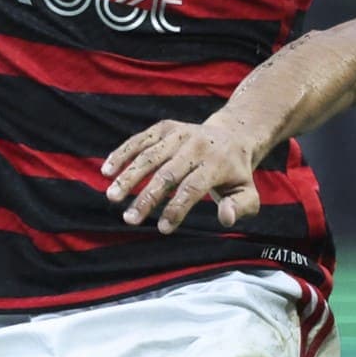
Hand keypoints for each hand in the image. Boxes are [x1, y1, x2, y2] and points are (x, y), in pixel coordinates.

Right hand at [102, 119, 261, 233]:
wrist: (233, 134)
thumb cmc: (236, 173)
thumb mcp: (248, 192)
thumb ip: (241, 207)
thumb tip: (225, 217)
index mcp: (216, 163)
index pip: (192, 187)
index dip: (176, 208)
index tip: (162, 229)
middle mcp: (196, 145)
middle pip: (167, 173)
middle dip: (147, 198)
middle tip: (130, 220)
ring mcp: (179, 133)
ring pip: (150, 155)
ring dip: (129, 177)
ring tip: (112, 197)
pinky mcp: (166, 127)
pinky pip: (140, 139)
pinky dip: (122, 153)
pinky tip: (107, 171)